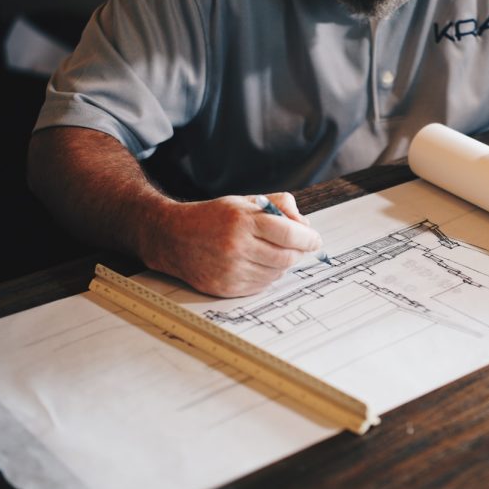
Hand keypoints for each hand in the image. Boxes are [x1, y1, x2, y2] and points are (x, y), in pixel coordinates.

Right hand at [140, 192, 321, 297]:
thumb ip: (279, 205)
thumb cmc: (213, 217)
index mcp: (243, 220)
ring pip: (276, 273)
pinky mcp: (226, 288)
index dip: (308, 238)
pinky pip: (261, 286)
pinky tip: (257, 264)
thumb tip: (306, 225)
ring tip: (270, 252)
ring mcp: (231, 270)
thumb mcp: (244, 201)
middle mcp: (237, 246)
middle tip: (297, 246)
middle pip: (287, 257)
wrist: (173, 237)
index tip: (315, 240)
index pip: (290, 234)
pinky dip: (267, 276)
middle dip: (298, 252)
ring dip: (281, 264)